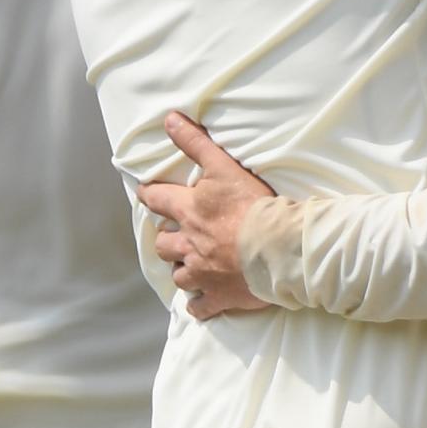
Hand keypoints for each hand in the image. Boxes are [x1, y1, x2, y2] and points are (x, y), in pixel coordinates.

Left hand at [139, 112, 279, 320]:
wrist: (278, 247)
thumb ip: (195, 143)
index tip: (148, 195)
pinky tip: (204, 301)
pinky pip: (199, 307)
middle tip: (178, 236)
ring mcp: (200, 274)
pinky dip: (199, 304)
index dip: (151, 196)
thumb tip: (169, 119)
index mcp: (189, 212)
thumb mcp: (224, 167)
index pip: (157, 200)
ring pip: (179, 276)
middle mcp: (188, 244)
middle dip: (168, 239)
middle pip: (163, 244)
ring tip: (193, 266)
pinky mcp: (217, 297)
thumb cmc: (254, 206)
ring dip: (183, 270)